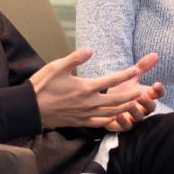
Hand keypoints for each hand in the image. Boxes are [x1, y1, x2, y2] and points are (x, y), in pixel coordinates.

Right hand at [30, 49, 160, 128]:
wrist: (29, 108)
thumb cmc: (41, 86)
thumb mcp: (56, 67)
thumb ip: (75, 58)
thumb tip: (91, 49)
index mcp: (85, 87)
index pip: (112, 80)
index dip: (126, 74)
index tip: (136, 70)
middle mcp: (89, 102)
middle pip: (117, 100)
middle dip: (132, 95)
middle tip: (143, 92)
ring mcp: (85, 114)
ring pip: (112, 113)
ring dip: (125, 109)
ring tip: (134, 105)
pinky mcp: (80, 122)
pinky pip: (100, 124)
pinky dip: (111, 121)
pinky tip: (115, 118)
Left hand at [96, 54, 164, 131]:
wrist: (103, 101)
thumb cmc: (120, 88)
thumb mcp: (130, 77)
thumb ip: (142, 67)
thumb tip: (155, 54)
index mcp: (146, 95)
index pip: (158, 94)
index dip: (158, 90)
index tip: (156, 83)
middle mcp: (142, 107)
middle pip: (150, 107)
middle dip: (147, 102)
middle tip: (141, 95)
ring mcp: (133, 117)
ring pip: (138, 118)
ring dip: (135, 111)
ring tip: (129, 104)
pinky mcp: (121, 125)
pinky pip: (125, 127)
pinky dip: (122, 122)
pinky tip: (117, 115)